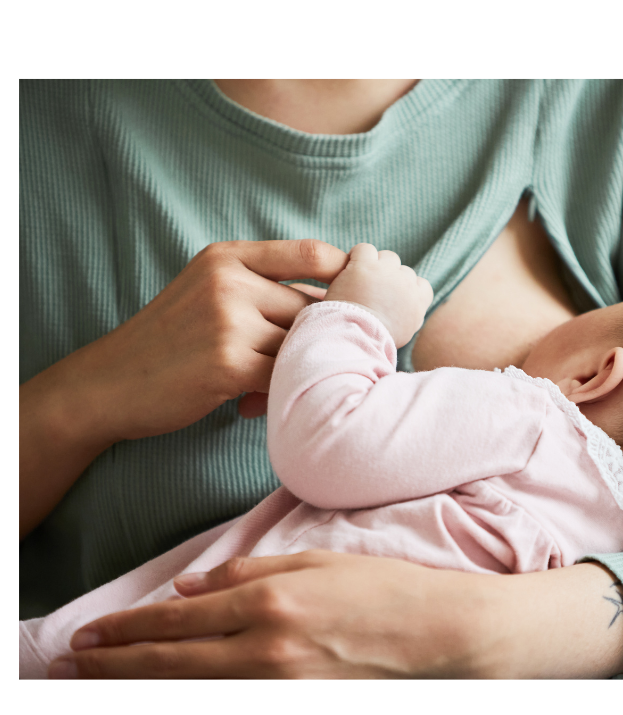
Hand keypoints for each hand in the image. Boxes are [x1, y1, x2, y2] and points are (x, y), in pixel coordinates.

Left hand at [52, 551, 491, 678]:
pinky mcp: (295, 711)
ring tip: (99, 687)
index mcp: (272, 603)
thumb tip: (190, 589)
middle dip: (113, 666)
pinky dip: (188, 705)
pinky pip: (227, 710)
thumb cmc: (385, 590)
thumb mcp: (317, 562)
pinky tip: (164, 700)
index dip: (127, 627)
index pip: (178, 619)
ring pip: (189, 694)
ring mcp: (279, 689)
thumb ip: (249, 572)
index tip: (92, 632)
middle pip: (170, 664)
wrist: (439, 638)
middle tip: (71, 665)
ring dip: (138, 690)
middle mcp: (266, 651)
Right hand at [62, 240, 347, 439]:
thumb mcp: (206, 292)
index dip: (346, 276)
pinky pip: (283, 376)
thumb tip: (334, 298)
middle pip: (310, 307)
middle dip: (323, 337)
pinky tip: (255, 402)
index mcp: (227, 257)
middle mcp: (229, 281)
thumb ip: (260, 288)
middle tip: (326, 361)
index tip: (363, 299)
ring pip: (300, 344)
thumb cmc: (169, 342)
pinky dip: (281, 391)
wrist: (108, 383)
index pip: (310, 254)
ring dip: (300, 368)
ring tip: (280, 385)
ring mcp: (229, 322)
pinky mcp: (229, 364)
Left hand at [325, 243, 432, 347]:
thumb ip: (410, 317)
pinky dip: (357, 255)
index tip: (392, 296)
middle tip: (371, 291)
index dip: (406, 287)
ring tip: (359, 279)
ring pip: (387, 257)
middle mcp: (407, 284)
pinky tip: (349, 268)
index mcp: (418, 302)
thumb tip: (408, 312)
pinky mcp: (366, 265)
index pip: (421, 284)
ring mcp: (387, 272)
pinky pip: (364, 249)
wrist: (357, 336)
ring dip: (375, 264)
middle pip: (402, 270)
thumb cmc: (375, 340)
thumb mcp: (404, 333)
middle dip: (388, 277)